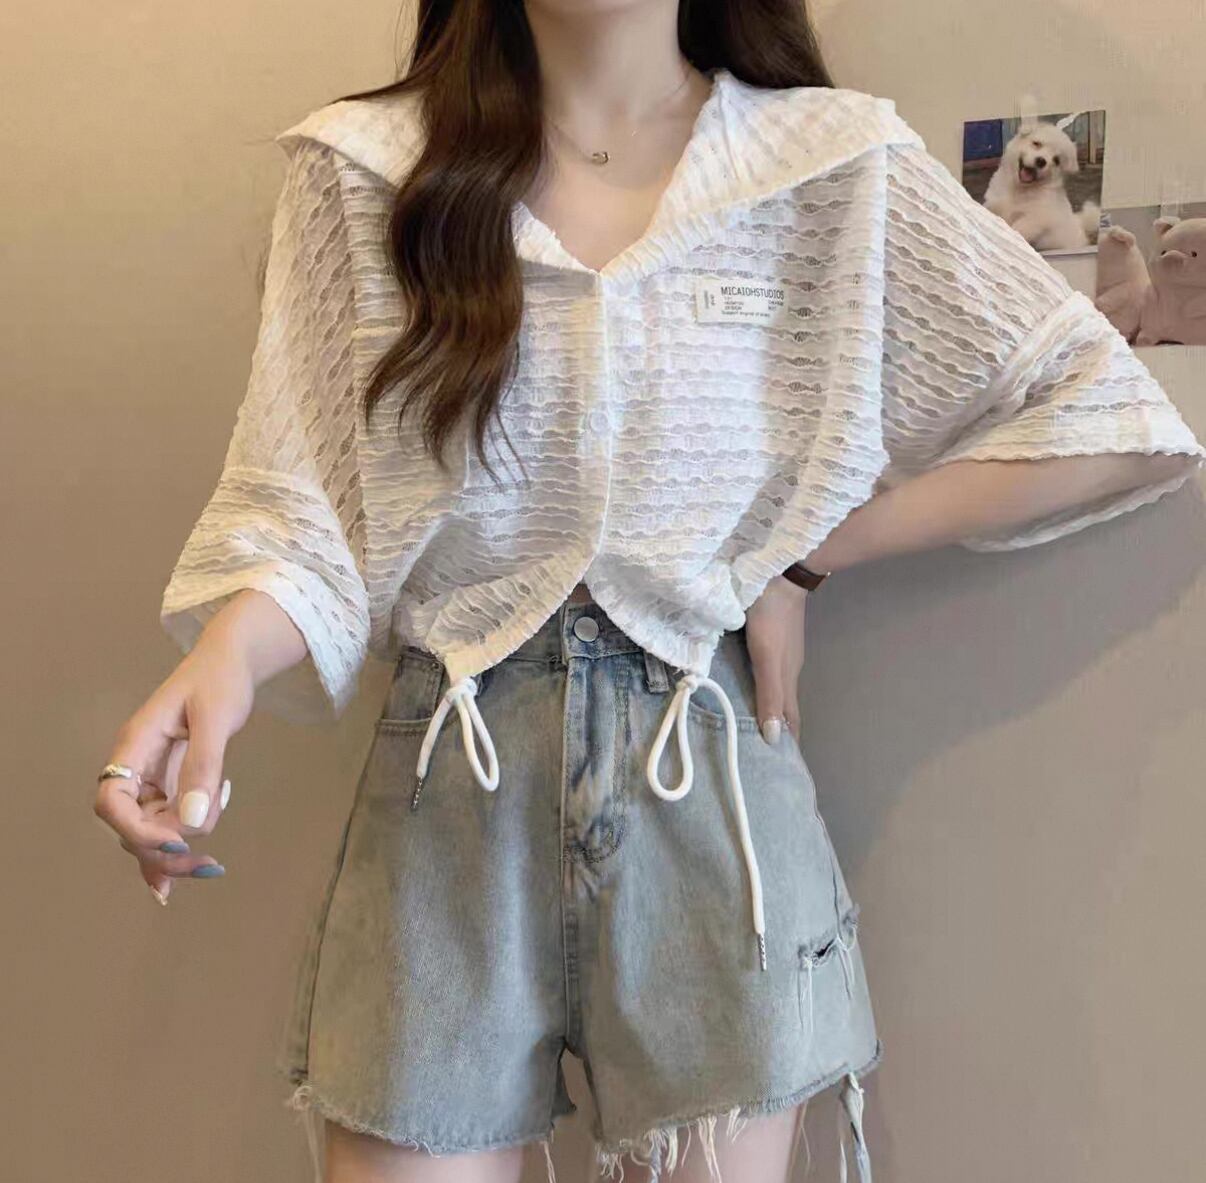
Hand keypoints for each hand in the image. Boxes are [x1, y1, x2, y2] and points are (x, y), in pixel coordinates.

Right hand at [93, 640, 255, 903]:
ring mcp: (153, 779)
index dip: (136, 829)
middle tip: (207, 864)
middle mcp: (137, 767)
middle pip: (130, 826)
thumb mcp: (216, 718)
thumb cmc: (220, 679)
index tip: (177, 842)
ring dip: (179, 848)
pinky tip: (188, 871)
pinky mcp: (172, 785)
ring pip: (151, 831)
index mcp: (135, 745)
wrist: (231, 662)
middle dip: (164, 850)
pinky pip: (166, 824)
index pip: (112, 800)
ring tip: (219, 833)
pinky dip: (177, 847)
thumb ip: (203, 766)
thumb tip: (192, 821)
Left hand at [744, 574, 808, 746]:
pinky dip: (762, 686)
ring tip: (754, 725)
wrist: (781, 573)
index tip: (781, 767)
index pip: (791, 719)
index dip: (788, 741)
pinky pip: (768, 670)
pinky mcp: (773, 636)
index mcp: (787, 677)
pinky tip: (749, 685)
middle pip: (785, 706)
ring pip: (777, 687)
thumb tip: (774, 739)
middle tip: (761, 751)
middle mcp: (787, 668)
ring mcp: (782, 651)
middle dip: (778, 729)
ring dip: (769, 708)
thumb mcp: (766, 658)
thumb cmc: (772, 618)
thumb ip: (769, 694)